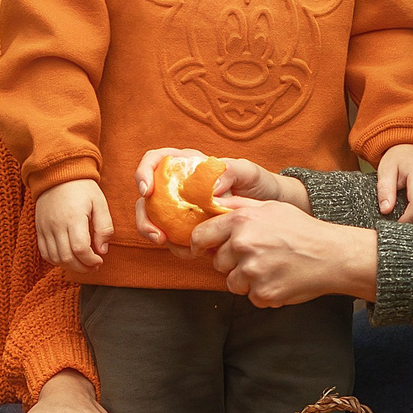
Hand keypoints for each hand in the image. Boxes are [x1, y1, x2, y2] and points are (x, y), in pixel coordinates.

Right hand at [36, 179, 111, 274]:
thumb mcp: (100, 203)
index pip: (80, 249)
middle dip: (83, 268)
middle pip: (67, 258)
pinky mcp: (39, 229)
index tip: (100, 260)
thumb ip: (104, 228)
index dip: (91, 260)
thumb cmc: (83, 188)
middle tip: (94, 266)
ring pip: (55, 258)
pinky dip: (56, 260)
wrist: (58, 173)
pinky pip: (45, 252)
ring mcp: (45, 228)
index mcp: (74, 217)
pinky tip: (68, 258)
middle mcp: (56, 225)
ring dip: (70, 266)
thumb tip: (102, 251)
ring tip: (82, 263)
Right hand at [129, 150, 305, 245]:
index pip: (155, 160)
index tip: (147, 191)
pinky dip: (176, 246)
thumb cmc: (257, 184)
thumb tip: (211, 187)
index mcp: (188, 165)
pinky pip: (174, 237)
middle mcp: (179, 185)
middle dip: (144, 216)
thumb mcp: (248, 171)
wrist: (268, 208)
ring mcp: (181, 208)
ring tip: (167, 244)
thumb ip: (231, 171)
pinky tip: (188, 251)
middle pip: (147, 196)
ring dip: (153, 233)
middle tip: (154, 232)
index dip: (144, 173)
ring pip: (154, 219)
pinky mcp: (189, 228)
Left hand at [189, 194, 377, 306]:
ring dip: (247, 280)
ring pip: (232, 283)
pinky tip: (280, 280)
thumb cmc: (302, 230)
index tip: (199, 250)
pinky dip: (263, 292)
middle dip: (232, 263)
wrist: (332, 255)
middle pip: (217, 263)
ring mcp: (253, 271)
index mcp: (242, 221)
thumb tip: (211, 204)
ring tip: (272, 268)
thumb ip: (239, 208)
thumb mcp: (271, 207)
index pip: (200, 236)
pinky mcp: (263, 293)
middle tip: (257, 258)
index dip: (197, 245)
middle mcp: (243, 244)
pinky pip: (251, 297)